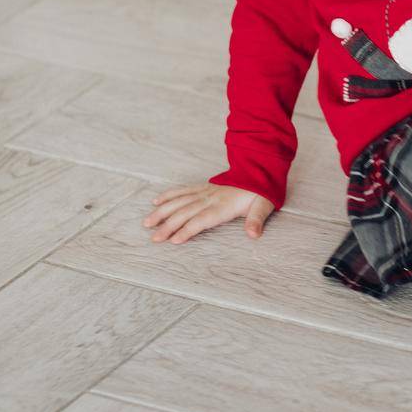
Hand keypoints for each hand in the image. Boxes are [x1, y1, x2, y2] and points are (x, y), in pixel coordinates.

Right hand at [144, 183, 275, 243]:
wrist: (259, 171)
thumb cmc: (260, 192)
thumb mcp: (263, 206)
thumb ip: (256, 220)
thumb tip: (254, 234)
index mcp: (223, 206)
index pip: (201, 220)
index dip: (187, 230)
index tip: (174, 240)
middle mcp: (210, 199)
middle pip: (185, 213)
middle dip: (168, 225)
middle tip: (154, 238)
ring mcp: (204, 192)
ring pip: (179, 201)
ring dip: (162, 211)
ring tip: (148, 222)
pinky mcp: (203, 187)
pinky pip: (183, 190)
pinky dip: (169, 195)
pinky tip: (157, 201)